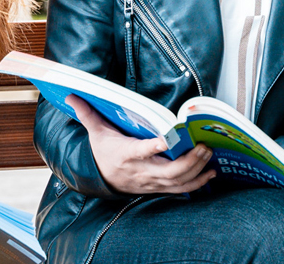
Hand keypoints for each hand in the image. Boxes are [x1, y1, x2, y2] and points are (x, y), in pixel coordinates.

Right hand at [67, 95, 214, 194]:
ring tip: (210, 154)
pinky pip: (182, 189)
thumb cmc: (104, 153)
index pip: (141, 151)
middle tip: (203, 145)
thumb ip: (88, 114)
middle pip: (168, 171)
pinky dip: (198, 182)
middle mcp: (141, 171)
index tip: (168, 139)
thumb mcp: (96, 133)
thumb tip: (72, 95)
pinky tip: (211, 171)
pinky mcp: (159, 188)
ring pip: (178, 182)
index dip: (154, 147)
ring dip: (197, 170)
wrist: (102, 180)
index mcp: (126, 155)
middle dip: (188, 160)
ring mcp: (152, 182)